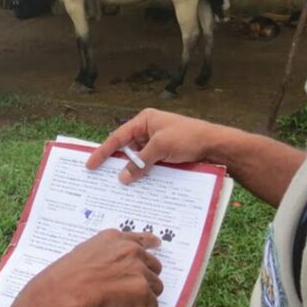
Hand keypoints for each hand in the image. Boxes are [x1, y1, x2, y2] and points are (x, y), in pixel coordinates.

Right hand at [36, 229, 162, 306]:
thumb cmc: (66, 279)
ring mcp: (139, 271)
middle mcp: (131, 252)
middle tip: (130, 289)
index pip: (140, 239)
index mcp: (115, 239)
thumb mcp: (83, 253)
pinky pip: (150, 305)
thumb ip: (104, 255)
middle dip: (145, 277)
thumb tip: (112, 267)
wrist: (64, 295)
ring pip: (154, 287)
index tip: (156, 244)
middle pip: (153, 266)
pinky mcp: (143, 293)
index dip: (150, 243)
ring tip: (121, 302)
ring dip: (142, 296)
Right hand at [86, 108, 226, 183]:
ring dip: (131, 170)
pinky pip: (149, 165)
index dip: (103, 151)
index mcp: (145, 120)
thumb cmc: (188, 137)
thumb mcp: (160, 147)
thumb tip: (122, 178)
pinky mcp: (166, 155)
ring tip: (118, 185)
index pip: (118, 137)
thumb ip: (140, 162)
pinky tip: (138, 185)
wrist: (216, 145)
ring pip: (138, 159)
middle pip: (127, 148)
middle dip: (116, 162)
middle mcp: (149, 130)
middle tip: (100, 177)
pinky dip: (143, 174)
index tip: (90, 164)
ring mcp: (158, 143)